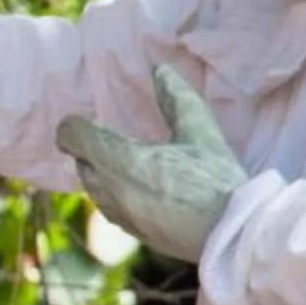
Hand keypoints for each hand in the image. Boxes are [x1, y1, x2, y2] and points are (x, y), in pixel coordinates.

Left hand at [56, 65, 247, 262]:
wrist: (232, 235)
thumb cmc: (215, 180)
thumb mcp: (200, 132)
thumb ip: (177, 99)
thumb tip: (161, 69)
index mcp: (119, 160)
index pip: (73, 136)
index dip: (74, 125)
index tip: (86, 120)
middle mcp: (109, 189)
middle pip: (82, 163)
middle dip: (91, 149)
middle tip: (109, 137)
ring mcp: (119, 215)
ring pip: (95, 188)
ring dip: (102, 173)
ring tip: (126, 162)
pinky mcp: (133, 233)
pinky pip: (111, 208)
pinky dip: (116, 195)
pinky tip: (142, 191)